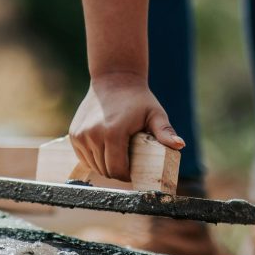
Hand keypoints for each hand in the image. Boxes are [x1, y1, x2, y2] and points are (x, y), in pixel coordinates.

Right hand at [69, 74, 183, 180]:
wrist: (113, 79)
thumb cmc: (138, 99)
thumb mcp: (155, 114)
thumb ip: (165, 132)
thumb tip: (179, 145)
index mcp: (113, 133)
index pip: (117, 170)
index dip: (127, 175)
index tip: (134, 171)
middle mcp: (93, 135)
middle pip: (105, 170)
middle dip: (117, 171)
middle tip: (127, 163)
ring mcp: (81, 135)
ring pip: (93, 166)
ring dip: (105, 166)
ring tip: (117, 155)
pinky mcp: (74, 135)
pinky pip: (84, 157)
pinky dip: (93, 159)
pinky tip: (104, 150)